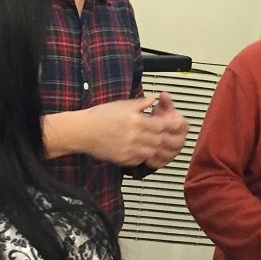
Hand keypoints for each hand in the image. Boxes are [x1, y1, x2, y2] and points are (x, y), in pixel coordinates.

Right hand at [45, 97, 185, 167]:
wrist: (83, 132)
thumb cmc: (100, 116)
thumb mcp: (121, 105)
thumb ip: (140, 103)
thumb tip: (153, 99)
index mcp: (136, 120)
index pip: (161, 126)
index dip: (171, 126)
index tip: (177, 126)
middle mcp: (135, 136)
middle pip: (160, 141)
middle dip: (169, 140)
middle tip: (176, 139)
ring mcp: (130, 150)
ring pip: (153, 152)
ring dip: (160, 150)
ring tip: (163, 146)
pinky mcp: (124, 160)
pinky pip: (142, 160)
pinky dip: (148, 157)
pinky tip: (148, 153)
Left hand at [139, 92, 188, 169]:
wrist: (152, 130)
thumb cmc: (158, 117)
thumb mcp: (161, 107)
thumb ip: (164, 102)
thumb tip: (164, 94)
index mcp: (182, 125)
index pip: (180, 126)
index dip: (170, 124)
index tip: (160, 122)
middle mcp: (181, 139)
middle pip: (176, 142)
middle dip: (164, 139)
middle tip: (151, 137)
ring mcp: (174, 151)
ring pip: (169, 154)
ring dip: (159, 151)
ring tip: (147, 147)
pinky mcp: (166, 160)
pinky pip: (161, 162)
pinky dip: (154, 161)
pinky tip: (145, 157)